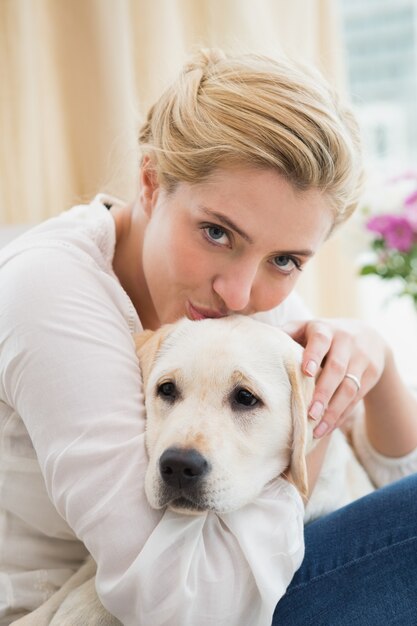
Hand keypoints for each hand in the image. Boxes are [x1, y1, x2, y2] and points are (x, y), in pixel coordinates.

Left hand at [282, 318, 387, 437]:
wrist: (370, 337)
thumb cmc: (325, 335)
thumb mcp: (308, 328)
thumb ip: (287, 333)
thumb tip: (259, 339)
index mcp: (326, 329)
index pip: (321, 340)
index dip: (313, 355)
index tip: (306, 372)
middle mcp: (347, 342)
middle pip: (337, 368)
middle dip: (324, 392)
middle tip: (310, 413)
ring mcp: (362, 359)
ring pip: (350, 387)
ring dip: (333, 410)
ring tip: (317, 429)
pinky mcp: (372, 374)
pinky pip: (357, 398)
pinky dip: (341, 415)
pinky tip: (327, 428)